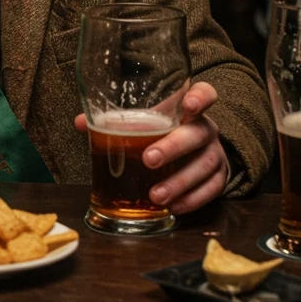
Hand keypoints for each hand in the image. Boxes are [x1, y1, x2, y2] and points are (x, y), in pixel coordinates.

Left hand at [75, 81, 228, 214]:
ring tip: (156, 196)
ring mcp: (215, 154)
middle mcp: (206, 129)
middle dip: (174, 146)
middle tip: (149, 159)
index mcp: (189, 109)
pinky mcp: (219, 177)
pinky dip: (193, 200)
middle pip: (198, 134)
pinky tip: (174, 207)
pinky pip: (212, 190)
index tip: (188, 105)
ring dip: (180, 182)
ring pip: (205, 166)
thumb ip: (117, 121)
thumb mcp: (144, 122)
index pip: (205, 94)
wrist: (193, 153)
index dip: (200, 97)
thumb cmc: (162, 132)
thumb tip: (81, 122)